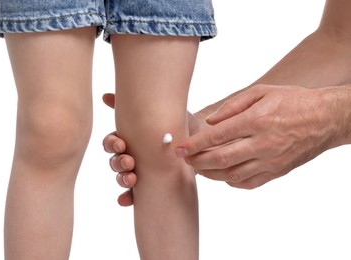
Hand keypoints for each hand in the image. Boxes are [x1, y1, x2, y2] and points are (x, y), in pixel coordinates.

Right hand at [102, 93, 206, 205]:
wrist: (202, 142)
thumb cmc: (179, 123)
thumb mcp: (160, 110)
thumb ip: (137, 103)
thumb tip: (105, 95)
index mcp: (131, 138)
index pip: (112, 142)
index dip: (111, 144)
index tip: (121, 144)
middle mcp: (133, 155)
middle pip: (115, 161)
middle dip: (118, 162)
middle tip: (130, 161)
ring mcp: (141, 171)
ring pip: (122, 177)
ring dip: (122, 179)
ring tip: (132, 179)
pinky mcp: (151, 185)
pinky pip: (134, 195)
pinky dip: (127, 197)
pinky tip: (125, 201)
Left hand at [176, 84, 338, 188]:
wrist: (326, 118)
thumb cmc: (293, 101)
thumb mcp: (262, 91)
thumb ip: (233, 105)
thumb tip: (211, 121)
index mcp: (256, 120)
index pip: (216, 136)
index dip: (194, 144)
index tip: (180, 148)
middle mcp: (262, 143)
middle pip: (220, 159)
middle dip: (197, 161)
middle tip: (184, 160)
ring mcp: (270, 160)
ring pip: (232, 174)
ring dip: (210, 174)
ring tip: (198, 168)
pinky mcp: (277, 171)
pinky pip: (249, 183)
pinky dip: (231, 182)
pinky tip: (222, 175)